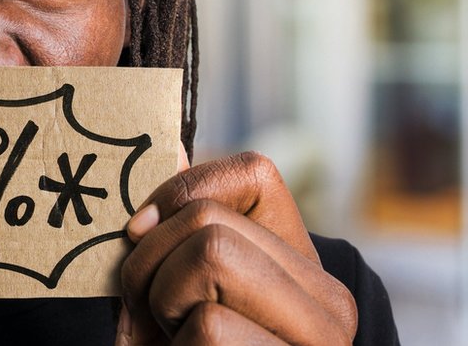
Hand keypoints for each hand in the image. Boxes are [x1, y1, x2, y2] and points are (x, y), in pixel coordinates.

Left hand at [116, 148, 357, 344]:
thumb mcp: (184, 284)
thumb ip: (183, 226)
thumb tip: (166, 142)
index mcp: (302, 263)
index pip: (250, 171)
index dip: (177, 193)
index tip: (141, 232)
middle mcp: (328, 299)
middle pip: (210, 221)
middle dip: (150, 264)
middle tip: (152, 309)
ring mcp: (318, 340)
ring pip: (211, 257)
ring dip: (162, 302)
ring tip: (173, 337)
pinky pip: (208, 326)